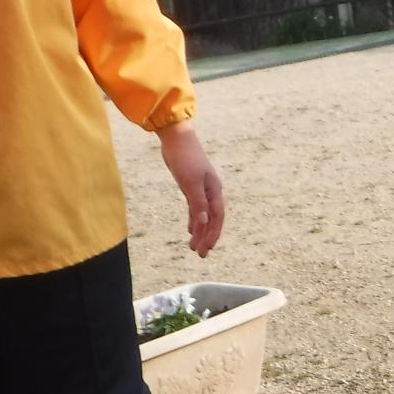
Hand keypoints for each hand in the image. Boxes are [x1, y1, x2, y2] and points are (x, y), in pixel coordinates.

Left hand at [159, 122, 224, 257]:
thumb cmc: (185, 159)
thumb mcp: (190, 182)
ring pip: (202, 215)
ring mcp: (201, 189)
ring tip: (193, 247)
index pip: (217, 217)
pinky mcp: (190, 187)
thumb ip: (198, 202)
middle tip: (200, 254)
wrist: (177, 138)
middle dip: (207, 237)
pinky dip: (193, 220)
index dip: (214, 234)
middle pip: (211, 219)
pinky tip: (190, 230)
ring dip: (199, 231)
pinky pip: (195, 208)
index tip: (208, 248)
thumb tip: (204, 222)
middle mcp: (210, 192)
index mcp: (214, 190)